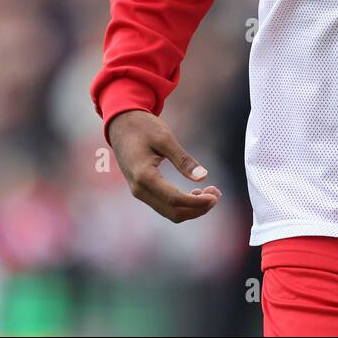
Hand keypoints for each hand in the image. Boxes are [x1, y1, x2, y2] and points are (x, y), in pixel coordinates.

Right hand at [107, 110, 221, 222]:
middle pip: (173, 212)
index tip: (215, 196)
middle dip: (197, 208)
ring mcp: (138, 191)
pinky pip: (164, 205)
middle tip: (217, 195)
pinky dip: (182, 204)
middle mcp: (139, 189)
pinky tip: (196, 192)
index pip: (174, 199)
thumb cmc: (142, 127)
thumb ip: (183, 160)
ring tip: (211, 193)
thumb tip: (204, 177)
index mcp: (144, 175)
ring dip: (191, 208)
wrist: (120, 124)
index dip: (197, 202)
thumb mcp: (165, 138)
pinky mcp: (142, 190)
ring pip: (169, 212)